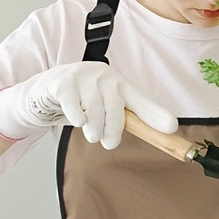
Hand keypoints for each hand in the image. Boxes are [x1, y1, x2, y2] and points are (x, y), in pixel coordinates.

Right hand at [0, 62, 177, 147]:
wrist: (46, 91)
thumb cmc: (83, 102)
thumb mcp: (109, 108)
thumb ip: (136, 118)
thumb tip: (169, 130)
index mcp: (119, 83)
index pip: (140, 101)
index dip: (155, 115)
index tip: (172, 129)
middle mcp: (104, 76)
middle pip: (115, 111)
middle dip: (112, 131)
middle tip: (107, 143)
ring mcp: (82, 77)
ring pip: (94, 112)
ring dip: (93, 129)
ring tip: (90, 133)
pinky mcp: (63, 83)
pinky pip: (74, 107)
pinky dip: (77, 119)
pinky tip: (76, 120)